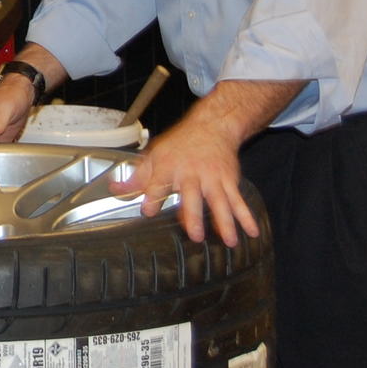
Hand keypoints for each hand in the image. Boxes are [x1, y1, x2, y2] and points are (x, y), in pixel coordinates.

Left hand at [111, 114, 258, 245]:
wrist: (212, 126)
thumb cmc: (179, 144)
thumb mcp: (154, 156)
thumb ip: (136, 178)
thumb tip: (114, 190)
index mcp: (169, 167)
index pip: (158, 182)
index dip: (152, 195)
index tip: (148, 210)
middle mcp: (191, 173)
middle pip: (192, 195)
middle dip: (194, 214)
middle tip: (196, 234)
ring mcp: (213, 177)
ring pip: (220, 200)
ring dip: (225, 221)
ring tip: (229, 240)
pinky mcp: (229, 180)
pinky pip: (238, 200)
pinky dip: (246, 216)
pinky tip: (252, 232)